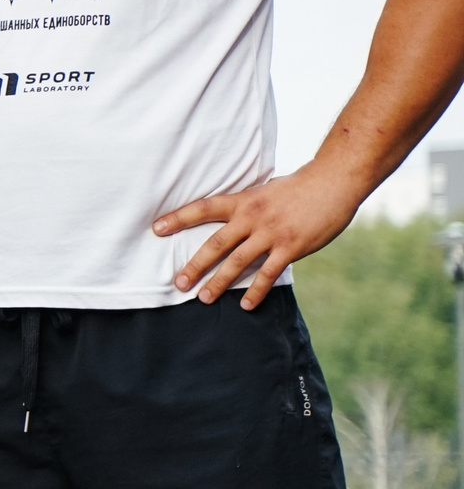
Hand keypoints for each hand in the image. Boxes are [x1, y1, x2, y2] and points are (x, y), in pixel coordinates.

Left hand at [161, 163, 365, 308]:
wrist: (332, 183)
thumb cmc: (297, 188)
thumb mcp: (264, 191)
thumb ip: (246, 207)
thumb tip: (231, 221)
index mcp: (242, 201)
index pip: (203, 208)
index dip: (178, 218)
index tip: (156, 229)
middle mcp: (251, 218)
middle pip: (215, 244)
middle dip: (194, 265)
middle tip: (178, 283)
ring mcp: (271, 234)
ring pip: (238, 262)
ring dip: (219, 282)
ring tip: (204, 299)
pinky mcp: (291, 247)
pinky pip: (268, 273)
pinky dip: (256, 290)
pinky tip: (246, 305)